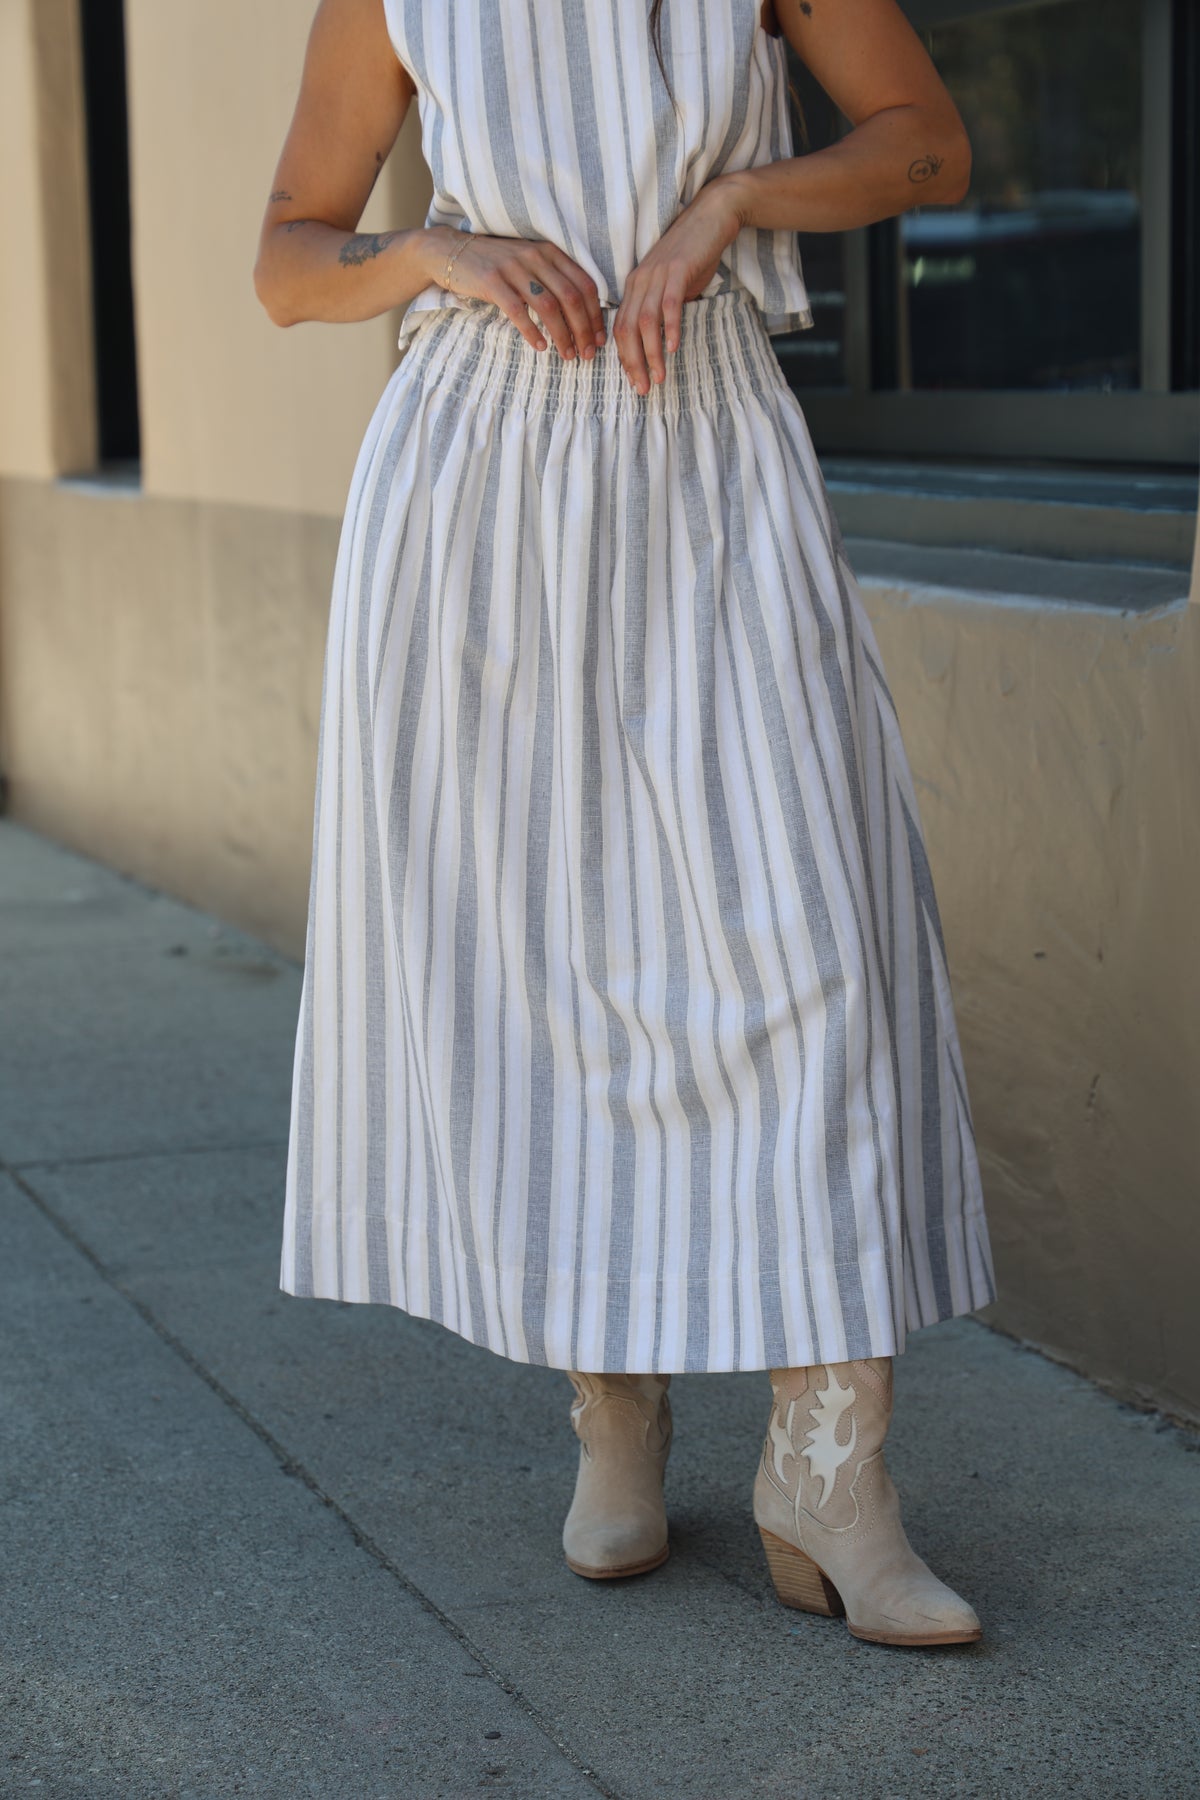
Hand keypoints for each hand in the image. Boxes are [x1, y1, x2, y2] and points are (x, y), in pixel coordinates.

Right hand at [430, 228, 607, 360]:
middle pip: (571, 297)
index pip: (585, 284)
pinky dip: (532, 331)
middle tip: (587, 354)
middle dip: (583, 330)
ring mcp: (513, 267)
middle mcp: (535, 256)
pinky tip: (539, 347)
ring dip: (562, 335)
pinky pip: (518, 310)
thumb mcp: (530, 263)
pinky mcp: (492, 281)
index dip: (595, 315)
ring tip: (567, 355)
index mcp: (550, 251)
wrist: (453, 252)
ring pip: (548, 306)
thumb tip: (583, 315)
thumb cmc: (498, 264)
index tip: (599, 339)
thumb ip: (554, 279)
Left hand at [611, 177, 747, 393]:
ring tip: (658, 377)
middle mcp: (640, 281)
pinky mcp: (677, 269)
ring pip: (645, 322)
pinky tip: (674, 348)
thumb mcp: (672, 284)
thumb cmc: (694, 253)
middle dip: (633, 364)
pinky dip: (670, 328)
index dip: (625, 358)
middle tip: (642, 389)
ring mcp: (657, 275)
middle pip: (626, 330)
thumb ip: (663, 309)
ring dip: (651, 353)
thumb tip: (664, 339)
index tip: (634, 381)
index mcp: (635, 286)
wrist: (711, 216)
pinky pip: (669, 304)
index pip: (621, 328)